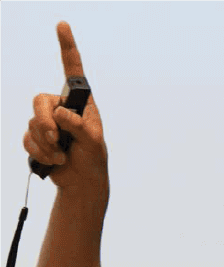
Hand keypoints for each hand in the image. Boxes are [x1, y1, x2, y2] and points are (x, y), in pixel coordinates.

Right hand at [22, 22, 108, 193]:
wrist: (82, 183)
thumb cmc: (93, 160)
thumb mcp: (93, 144)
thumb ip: (80, 128)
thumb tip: (61, 115)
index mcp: (81, 104)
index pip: (73, 71)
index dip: (67, 47)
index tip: (63, 25)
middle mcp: (62, 108)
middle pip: (39, 101)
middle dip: (44, 122)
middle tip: (57, 139)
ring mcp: (48, 122)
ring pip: (32, 123)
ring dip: (47, 144)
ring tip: (62, 155)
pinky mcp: (37, 137)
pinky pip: (28, 139)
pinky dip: (40, 152)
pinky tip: (55, 160)